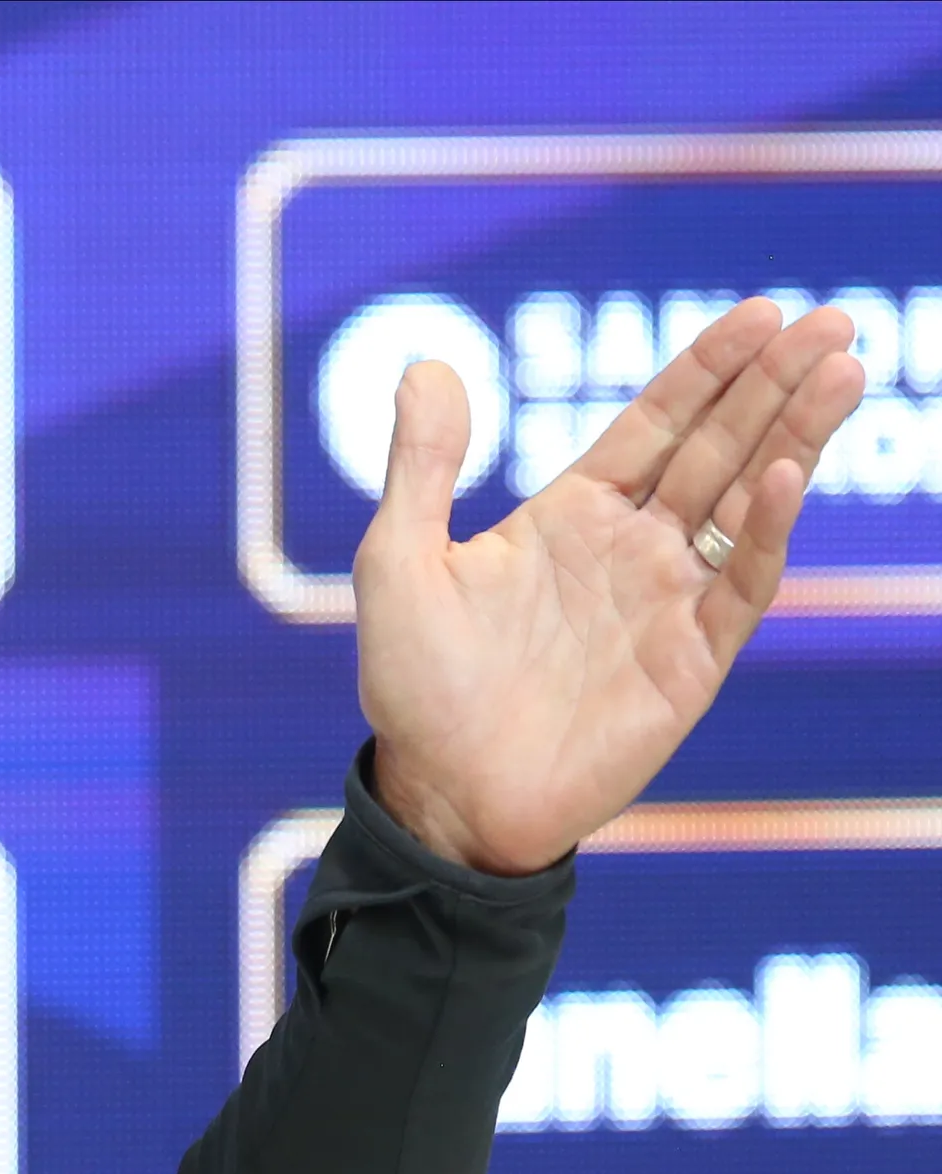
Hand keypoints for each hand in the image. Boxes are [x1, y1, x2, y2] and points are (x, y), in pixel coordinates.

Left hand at [355, 297, 866, 874]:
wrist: (443, 796)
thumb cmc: (414, 687)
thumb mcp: (397, 565)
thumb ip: (420, 468)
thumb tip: (428, 364)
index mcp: (570, 515)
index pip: (657, 423)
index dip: (709, 368)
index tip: (762, 311)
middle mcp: (630, 548)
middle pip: (718, 446)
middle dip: (774, 384)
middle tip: (834, 320)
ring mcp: (667, 602)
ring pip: (747, 501)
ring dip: (795, 438)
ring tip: (841, 370)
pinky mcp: (691, 663)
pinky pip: (740, 585)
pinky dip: (766, 530)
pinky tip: (787, 475)